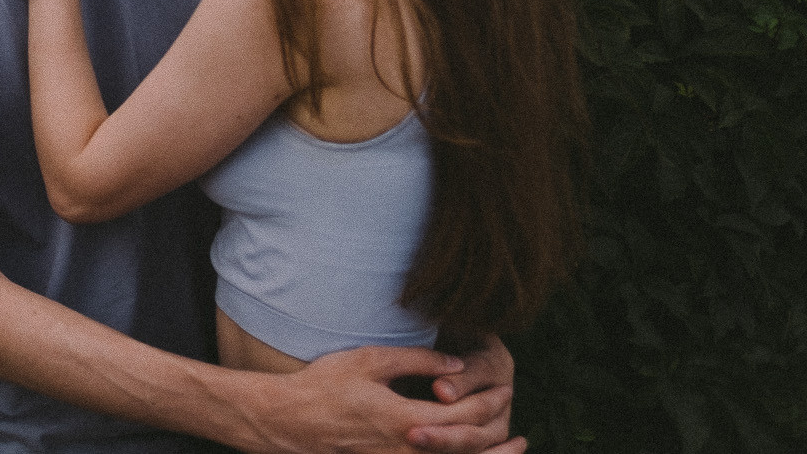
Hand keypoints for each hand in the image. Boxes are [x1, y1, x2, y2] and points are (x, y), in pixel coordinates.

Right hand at [221, 348, 521, 453]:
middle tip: (519, 429)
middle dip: (497, 438)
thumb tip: (454, 363)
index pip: (462, 413)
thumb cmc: (324, 386)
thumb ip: (415, 361)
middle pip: (466, 448)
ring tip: (509, 452)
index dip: (488, 401)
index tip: (505, 390)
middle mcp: (407, 449)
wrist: (288, 421)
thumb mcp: (369, 361)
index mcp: (405, 419)